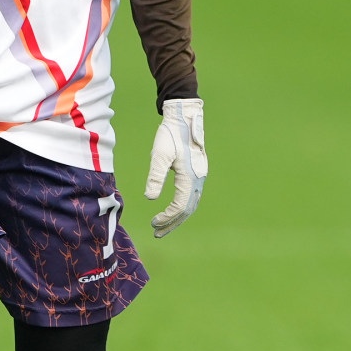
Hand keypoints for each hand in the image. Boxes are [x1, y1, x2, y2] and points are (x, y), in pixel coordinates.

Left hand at [144, 97, 205, 236]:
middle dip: (173, 222)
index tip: (153, 223)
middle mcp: (198, 179)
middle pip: (188, 209)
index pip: (180, 206)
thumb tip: (150, 197)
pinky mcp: (197, 172)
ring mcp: (200, 175)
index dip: (167, 217)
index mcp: (190, 176)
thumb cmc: (170, 135)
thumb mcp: (159, 155)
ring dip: (178, 216)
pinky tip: (173, 208)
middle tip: (157, 232)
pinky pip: (192, 196)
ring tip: (163, 224)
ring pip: (191, 203)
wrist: (184, 118)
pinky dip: (183, 206)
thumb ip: (156, 177)